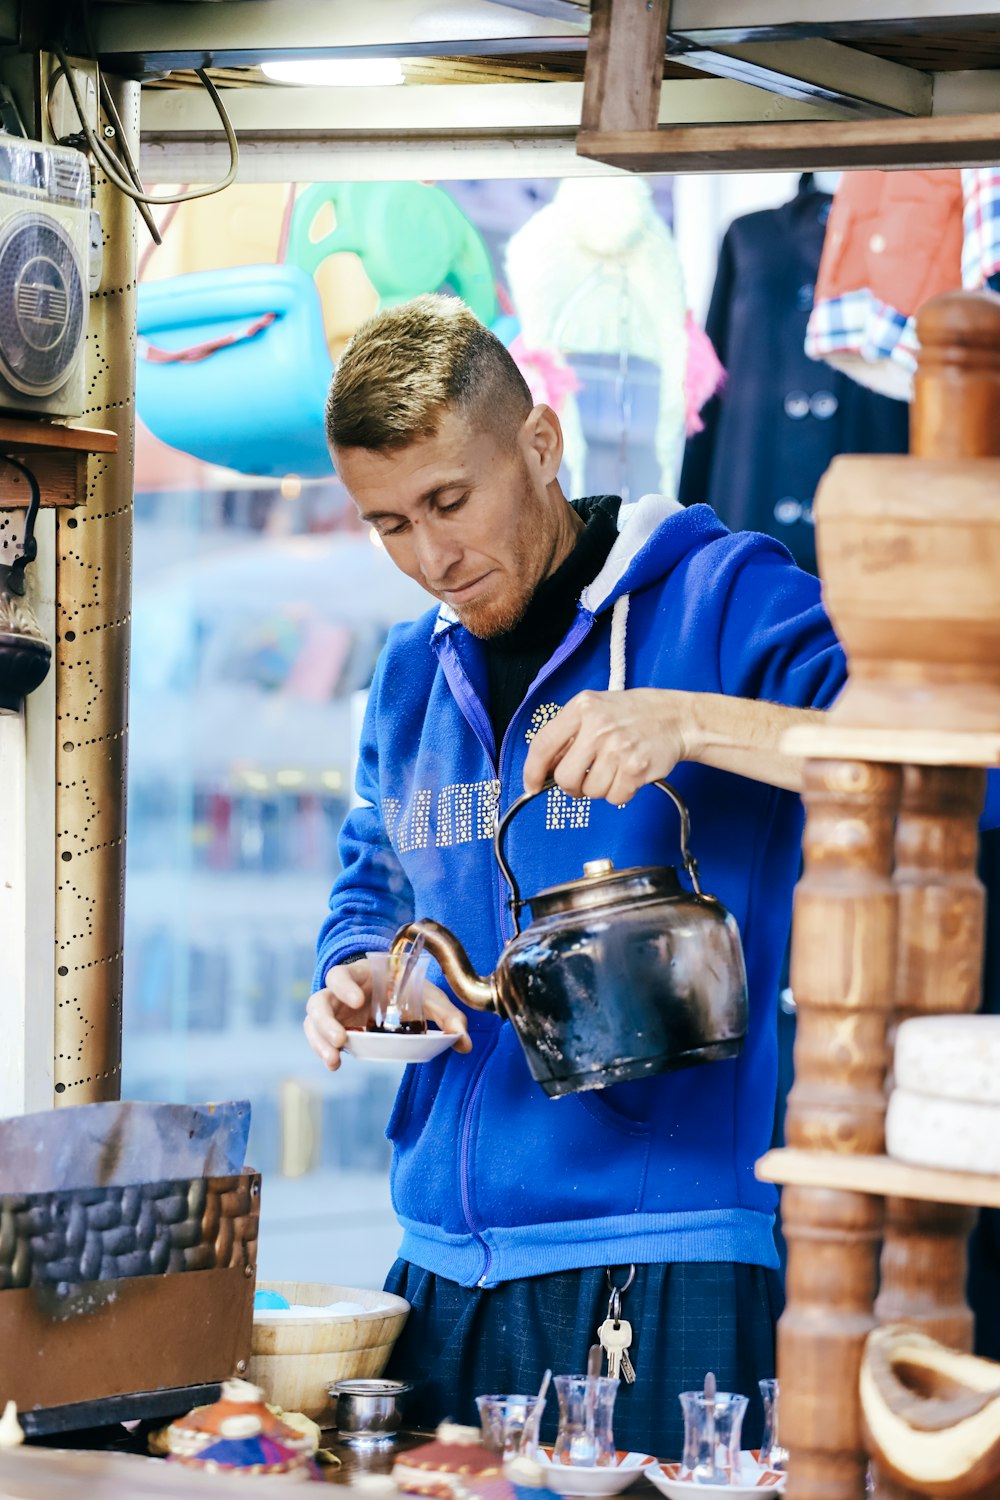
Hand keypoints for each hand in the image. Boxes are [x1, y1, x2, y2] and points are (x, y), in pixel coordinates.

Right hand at [304, 957, 472, 1071]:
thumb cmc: (408, 991)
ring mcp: (334, 1012)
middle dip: (326, 1021)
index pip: (341, 974)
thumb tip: (465, 1042)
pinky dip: (321, 1050)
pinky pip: (317, 1038)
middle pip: (319, 1000)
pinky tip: (333, 1064)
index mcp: (361, 975)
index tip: (359, 1000)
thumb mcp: (428, 997)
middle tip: (341, 1039)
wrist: (396, 995)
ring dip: (319, 1040)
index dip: (345, 986)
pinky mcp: (332, 1029)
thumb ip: (447, 1016)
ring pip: (313, 1021)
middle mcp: (340, 992)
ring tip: (334, 1060)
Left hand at [523, 688, 691, 804]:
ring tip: (614, 768)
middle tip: (585, 778)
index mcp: (582, 707)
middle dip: (572, 786)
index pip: (543, 745)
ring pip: (590, 791)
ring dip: (600, 787)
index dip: (533, 770)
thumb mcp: (596, 709)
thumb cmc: (635, 715)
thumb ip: (570, 733)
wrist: (677, 718)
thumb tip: (545, 768)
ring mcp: (618, 747)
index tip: (532, 785)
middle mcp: (598, 726)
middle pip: (565, 777)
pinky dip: (620, 792)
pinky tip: (628, 774)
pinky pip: (614, 797)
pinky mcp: (636, 767)